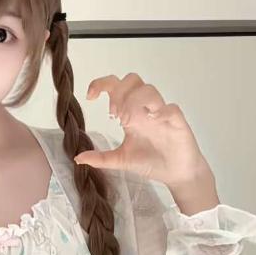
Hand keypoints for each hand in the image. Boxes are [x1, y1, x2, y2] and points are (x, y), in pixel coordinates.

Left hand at [75, 73, 212, 187]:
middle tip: (114, 116)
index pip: (116, 87)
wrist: (176, 174)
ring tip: (127, 121)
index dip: (102, 85)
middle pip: (132, 80)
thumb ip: (101, 158)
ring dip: (135, 101)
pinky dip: (161, 111)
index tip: (90, 97)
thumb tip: (78, 158)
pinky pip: (170, 108)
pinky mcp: (177, 122)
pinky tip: (153, 121)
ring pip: (149, 90)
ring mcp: (162, 113)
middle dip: (120, 93)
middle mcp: (146, 109)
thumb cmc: (151, 162)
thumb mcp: (121, 160)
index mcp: (131, 113)